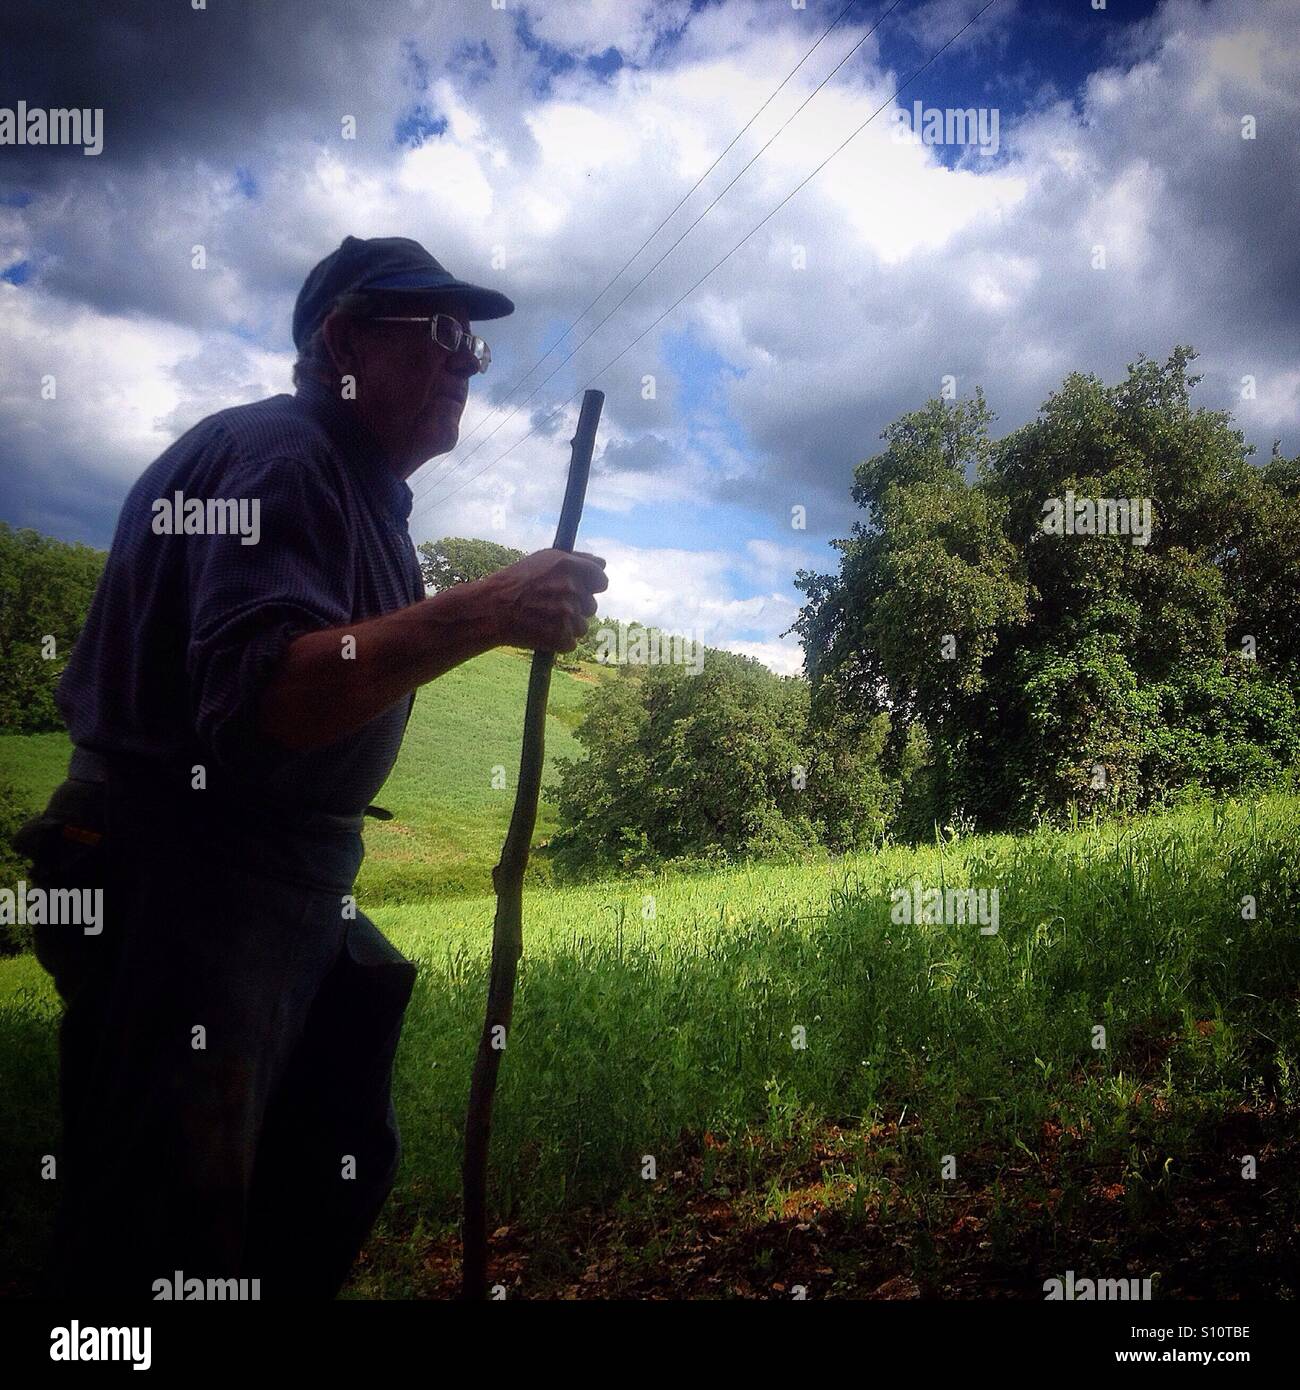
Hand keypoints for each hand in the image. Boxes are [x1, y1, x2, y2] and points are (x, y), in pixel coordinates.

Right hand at [481, 549, 607, 652]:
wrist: (490, 610)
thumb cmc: (514, 582)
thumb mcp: (543, 560)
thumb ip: (578, 559)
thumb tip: (603, 564)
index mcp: (569, 567)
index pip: (602, 580)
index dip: (592, 586)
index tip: (578, 589)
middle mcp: (571, 589)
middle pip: (592, 606)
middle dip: (576, 607)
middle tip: (551, 606)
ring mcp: (568, 615)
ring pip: (583, 626)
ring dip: (568, 626)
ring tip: (544, 620)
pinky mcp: (562, 638)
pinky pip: (571, 642)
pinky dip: (558, 641)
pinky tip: (541, 632)